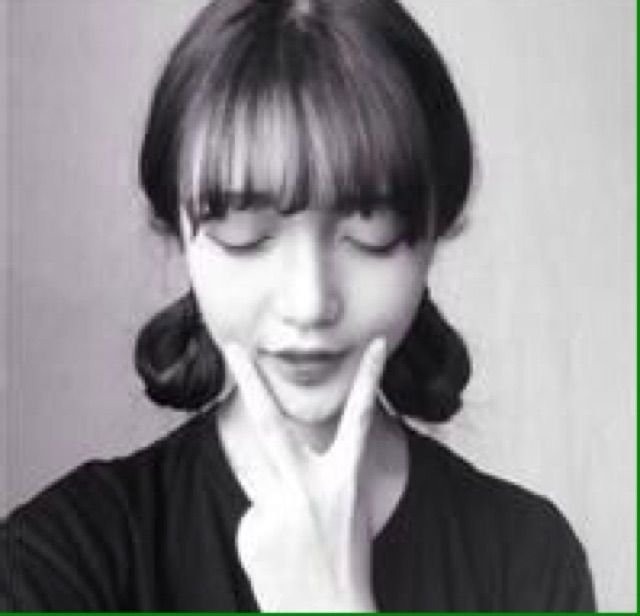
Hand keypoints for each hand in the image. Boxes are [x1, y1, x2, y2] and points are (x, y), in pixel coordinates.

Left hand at [223, 338, 386, 611]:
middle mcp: (310, 488)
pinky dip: (265, 532)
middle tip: (233, 346)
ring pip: (263, 485)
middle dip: (252, 379)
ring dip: (277, 511)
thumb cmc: (344, 561)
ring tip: (296, 548)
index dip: (371, 378)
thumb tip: (276, 464)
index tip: (377, 343)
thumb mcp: (348, 509)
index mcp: (345, 481)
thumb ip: (319, 476)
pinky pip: (254, 516)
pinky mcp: (252, 530)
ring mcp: (278, 508)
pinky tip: (279, 559)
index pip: (361, 418)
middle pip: (273, 423)